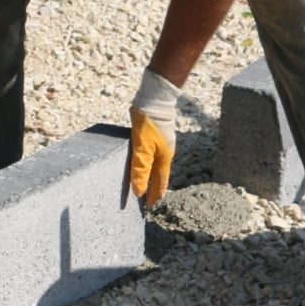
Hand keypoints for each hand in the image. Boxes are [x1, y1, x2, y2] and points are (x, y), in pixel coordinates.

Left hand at [127, 67, 178, 206]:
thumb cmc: (149, 122)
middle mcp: (165, 153)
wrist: (155, 97)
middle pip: (159, 176)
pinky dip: (148, 165)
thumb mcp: (142, 147)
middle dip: (153, 189)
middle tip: (145, 200)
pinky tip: (142, 163)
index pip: (160, 184)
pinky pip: (152, 156)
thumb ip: (141, 169)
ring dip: (150, 177)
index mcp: (164, 159)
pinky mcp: (156, 136)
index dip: (154, 196)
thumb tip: (139, 191)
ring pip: (156, 166)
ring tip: (142, 185)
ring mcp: (162, 144)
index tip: (148, 208)